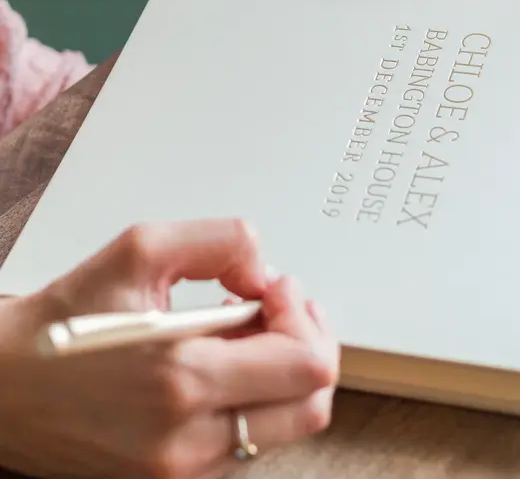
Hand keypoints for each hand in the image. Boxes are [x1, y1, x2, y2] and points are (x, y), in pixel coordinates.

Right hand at [0, 220, 337, 477]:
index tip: (276, 287)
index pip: (305, 365)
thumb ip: (221, 242)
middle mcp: (187, 441)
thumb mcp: (141, 248)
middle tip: (277, 308)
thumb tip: (266, 271)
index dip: (304, 315)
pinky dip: (250, 399)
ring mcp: (182, 472)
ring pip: (284, 425)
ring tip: (241, 332)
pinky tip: (220, 364)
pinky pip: (246, 442)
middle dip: (307, 342)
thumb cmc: (66, 321)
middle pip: (310, 404)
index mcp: (182, 380)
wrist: (7, 387)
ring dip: (280, 372)